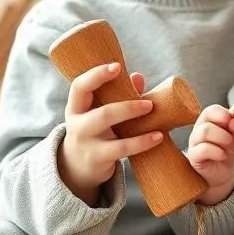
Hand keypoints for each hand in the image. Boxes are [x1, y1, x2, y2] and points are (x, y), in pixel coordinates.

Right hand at [58, 63, 158, 204]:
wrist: (77, 168)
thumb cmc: (94, 132)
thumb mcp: (98, 112)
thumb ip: (118, 95)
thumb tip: (137, 77)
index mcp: (76, 107)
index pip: (79, 87)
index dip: (96, 75)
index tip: (117, 66)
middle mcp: (77, 125)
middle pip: (102, 113)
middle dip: (127, 107)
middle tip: (148, 104)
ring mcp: (86, 143)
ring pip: (110, 131)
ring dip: (134, 121)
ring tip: (153, 115)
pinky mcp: (97, 159)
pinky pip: (121, 149)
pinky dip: (142, 142)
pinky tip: (158, 137)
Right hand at [187, 104, 233, 204]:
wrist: (223, 173)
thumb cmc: (227, 151)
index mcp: (209, 122)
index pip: (210, 111)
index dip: (222, 113)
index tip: (231, 119)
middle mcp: (199, 130)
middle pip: (207, 122)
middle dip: (223, 130)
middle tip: (230, 139)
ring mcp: (194, 144)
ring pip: (204, 132)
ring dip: (221, 138)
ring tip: (227, 146)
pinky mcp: (194, 157)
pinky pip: (202, 150)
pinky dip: (216, 151)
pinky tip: (222, 155)